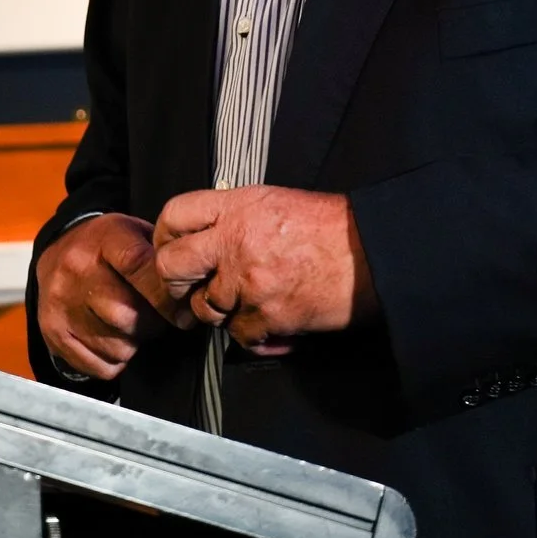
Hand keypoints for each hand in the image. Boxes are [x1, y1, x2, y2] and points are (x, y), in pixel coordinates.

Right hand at [35, 213, 181, 380]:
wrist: (57, 252)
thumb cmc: (108, 248)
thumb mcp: (135, 234)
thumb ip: (162, 258)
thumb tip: (192, 290)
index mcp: (104, 239)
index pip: (138, 266)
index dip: (165, 296)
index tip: (183, 312)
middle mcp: (76, 269)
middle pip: (126, 315)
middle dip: (151, 324)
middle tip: (155, 318)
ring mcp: (60, 302)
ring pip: (117, 346)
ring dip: (134, 343)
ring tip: (131, 325)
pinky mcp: (53, 331)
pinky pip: (101, 366)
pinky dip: (115, 360)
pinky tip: (112, 337)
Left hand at [150, 187, 375, 354]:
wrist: (372, 254)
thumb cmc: (331, 227)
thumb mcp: (275, 202)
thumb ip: (235, 216)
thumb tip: (207, 234)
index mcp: (236, 206)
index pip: (175, 215)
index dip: (164, 236)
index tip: (169, 249)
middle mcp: (235, 241)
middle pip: (171, 266)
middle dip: (175, 282)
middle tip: (187, 288)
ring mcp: (248, 281)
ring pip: (205, 307)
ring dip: (219, 310)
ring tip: (242, 303)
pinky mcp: (267, 315)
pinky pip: (238, 335)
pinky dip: (252, 334)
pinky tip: (268, 322)